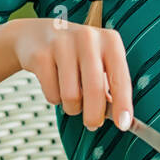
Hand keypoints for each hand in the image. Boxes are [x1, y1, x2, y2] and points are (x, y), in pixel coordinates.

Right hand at [11, 19, 133, 131]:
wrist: (36, 34)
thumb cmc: (75, 54)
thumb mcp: (98, 63)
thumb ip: (110, 88)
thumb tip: (120, 119)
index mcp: (110, 41)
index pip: (120, 77)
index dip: (123, 104)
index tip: (123, 124)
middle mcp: (88, 38)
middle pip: (94, 90)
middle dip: (94, 115)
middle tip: (92, 124)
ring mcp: (62, 44)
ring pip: (71, 96)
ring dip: (72, 107)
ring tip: (71, 98)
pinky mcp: (40, 55)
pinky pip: (52, 95)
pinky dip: (55, 99)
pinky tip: (54, 85)